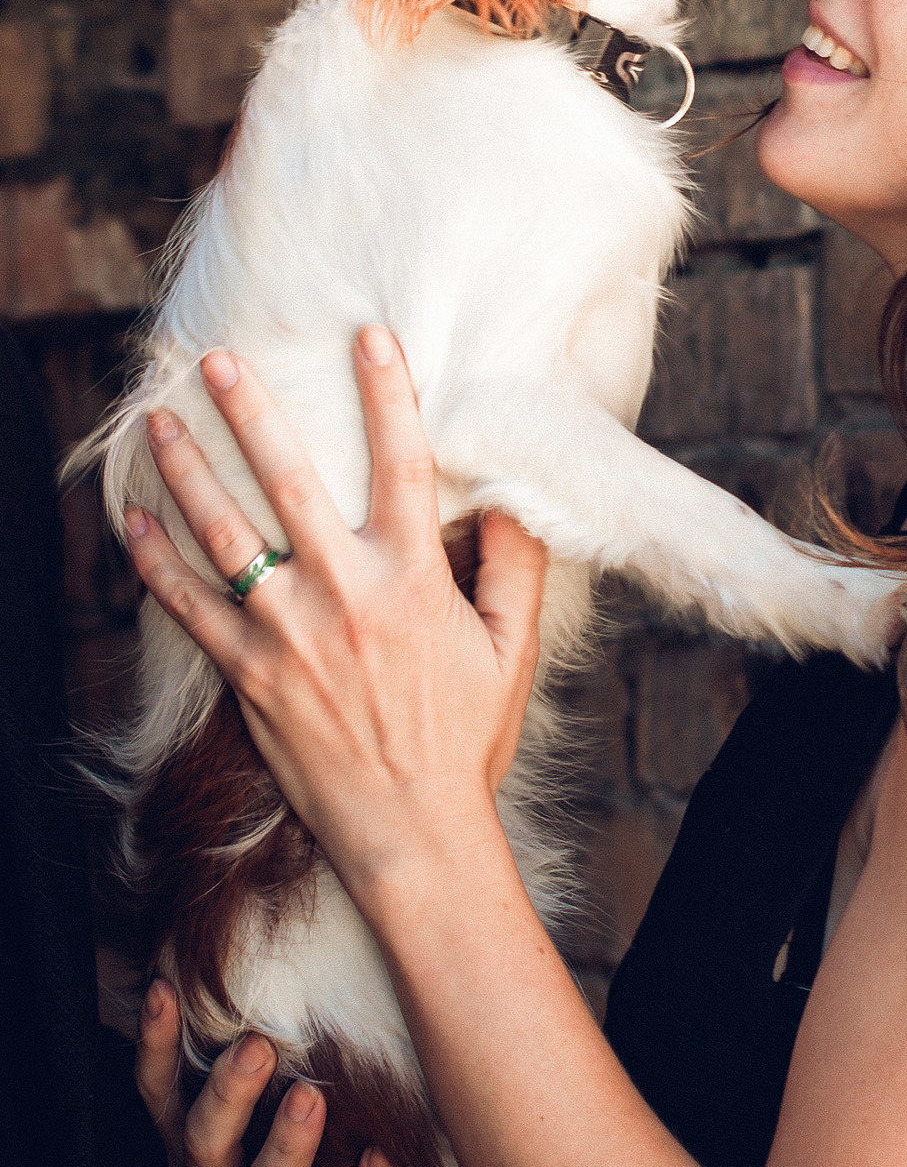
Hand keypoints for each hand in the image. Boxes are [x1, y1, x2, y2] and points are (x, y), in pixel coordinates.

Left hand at [122, 326, 546, 904]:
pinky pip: (188, 606)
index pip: (402, 464)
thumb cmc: (466, 738)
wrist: (410, 831)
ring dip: (187, 470)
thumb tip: (512, 496)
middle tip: (217, 358)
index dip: (387, 394)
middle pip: (288, 480)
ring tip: (159, 421)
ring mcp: (286, 634)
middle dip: (249, 410)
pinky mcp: (247, 675)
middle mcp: (343, 594)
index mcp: (411, 580)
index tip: (370, 335)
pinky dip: (155, 563)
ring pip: (224, 532)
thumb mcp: (512, 649)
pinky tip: (132, 522)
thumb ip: (514, 567)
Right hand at [135, 977, 422, 1166]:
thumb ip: (267, 1049)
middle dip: (228, 1095)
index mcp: (201, 1153)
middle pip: (204, 1147)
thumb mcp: (283, 1098)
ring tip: (313, 1096)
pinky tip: (384, 1158)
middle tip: (256, 1044)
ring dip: (289, 1145)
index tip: (166, 988)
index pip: (160, 1099)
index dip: (155, 1048)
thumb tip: (262, 946)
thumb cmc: (323, 1147)